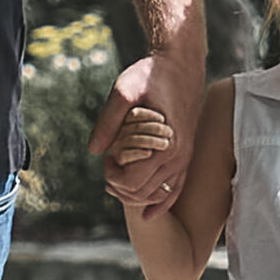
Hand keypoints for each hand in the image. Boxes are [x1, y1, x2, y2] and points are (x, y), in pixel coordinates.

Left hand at [90, 50, 202, 207]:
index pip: (131, 182)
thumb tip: (94, 150)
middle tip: (108, 163)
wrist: (181, 65)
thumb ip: (108, 121)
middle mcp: (177, 157)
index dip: (111, 174)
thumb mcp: (123, 90)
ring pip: (156, 196)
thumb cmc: (152, 75)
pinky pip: (175, 189)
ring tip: (117, 174)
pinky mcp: (185, 156)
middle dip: (119, 184)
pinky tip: (147, 214)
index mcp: (164, 145)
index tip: (106, 155)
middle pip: (141, 194)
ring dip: (134, 193)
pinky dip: (161, 203)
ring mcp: (184, 159)